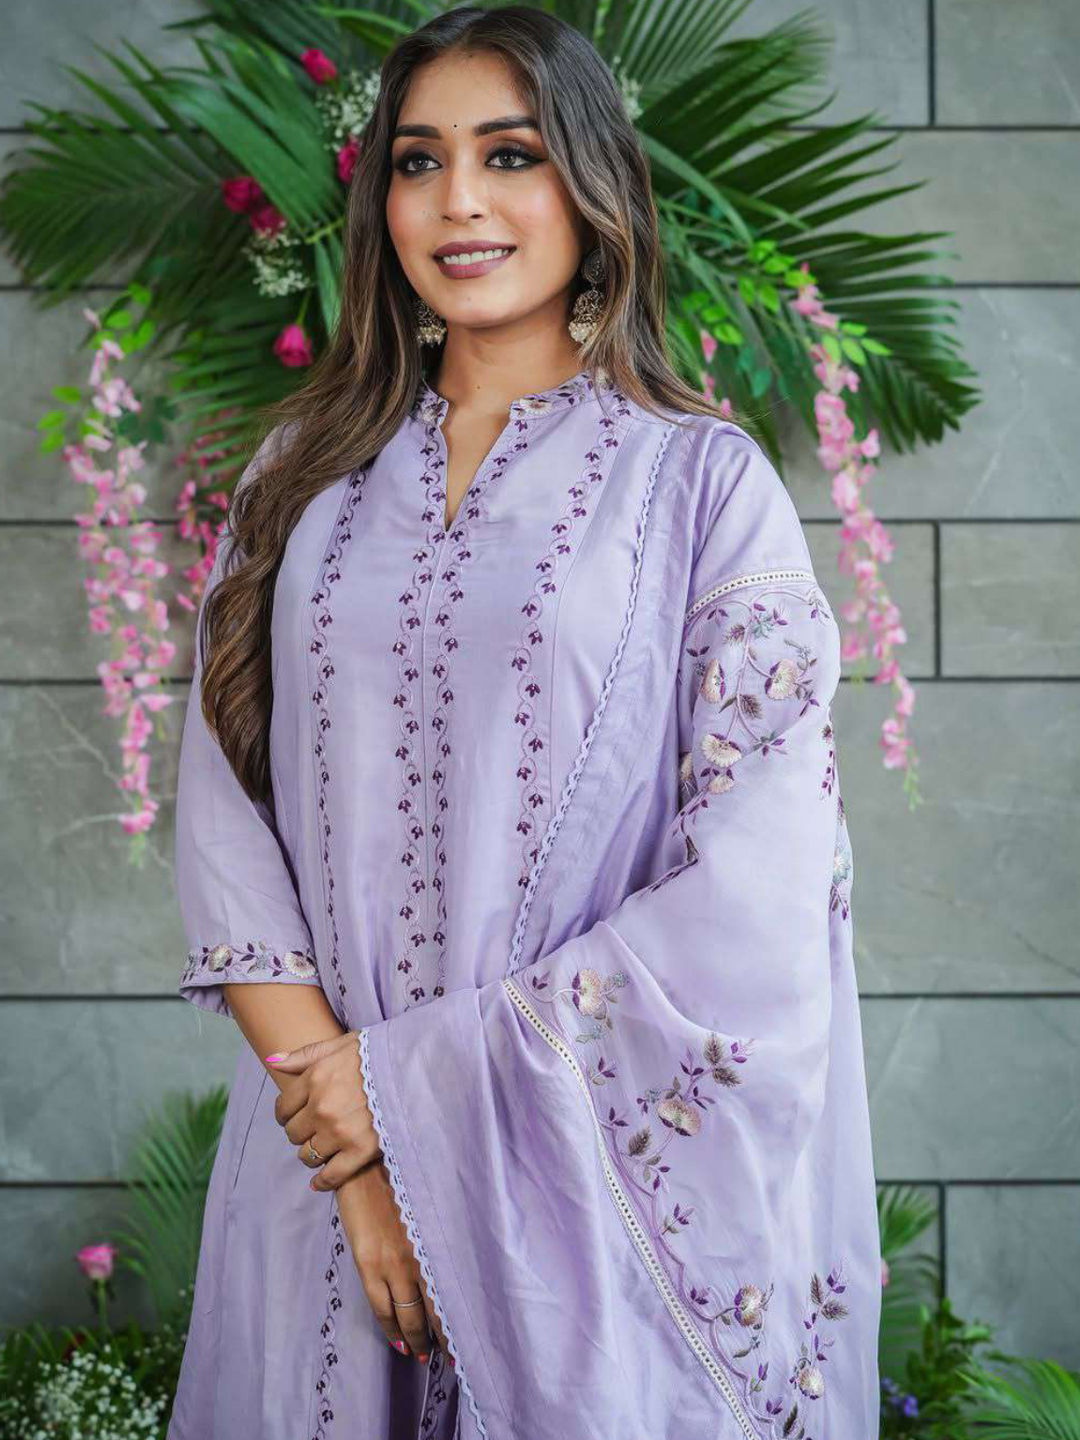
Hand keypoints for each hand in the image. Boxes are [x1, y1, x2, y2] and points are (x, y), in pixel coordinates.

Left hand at [266, 1031, 380, 1190]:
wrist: (418, 1069)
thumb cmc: (380, 1053)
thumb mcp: (342, 1044)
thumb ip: (306, 1054)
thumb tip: (274, 1062)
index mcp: (316, 1079)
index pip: (283, 1108)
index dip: (287, 1114)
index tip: (296, 1116)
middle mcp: (322, 1107)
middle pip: (294, 1133)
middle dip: (301, 1132)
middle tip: (314, 1130)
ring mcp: (340, 1131)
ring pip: (308, 1155)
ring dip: (313, 1153)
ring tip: (324, 1148)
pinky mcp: (361, 1150)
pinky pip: (331, 1176)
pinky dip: (323, 1181)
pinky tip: (320, 1181)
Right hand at [336, 1163, 449, 1361]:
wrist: (365, 1166)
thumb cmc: (401, 1180)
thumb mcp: (428, 1207)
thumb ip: (437, 1236)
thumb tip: (450, 1260)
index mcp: (438, 1242)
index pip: (454, 1291)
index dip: (460, 1317)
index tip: (471, 1337)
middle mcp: (420, 1257)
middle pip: (436, 1308)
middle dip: (444, 1336)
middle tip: (455, 1356)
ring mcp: (394, 1264)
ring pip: (409, 1315)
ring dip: (418, 1340)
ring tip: (424, 1356)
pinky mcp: (369, 1264)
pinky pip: (381, 1308)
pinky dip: (391, 1329)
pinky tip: (400, 1343)